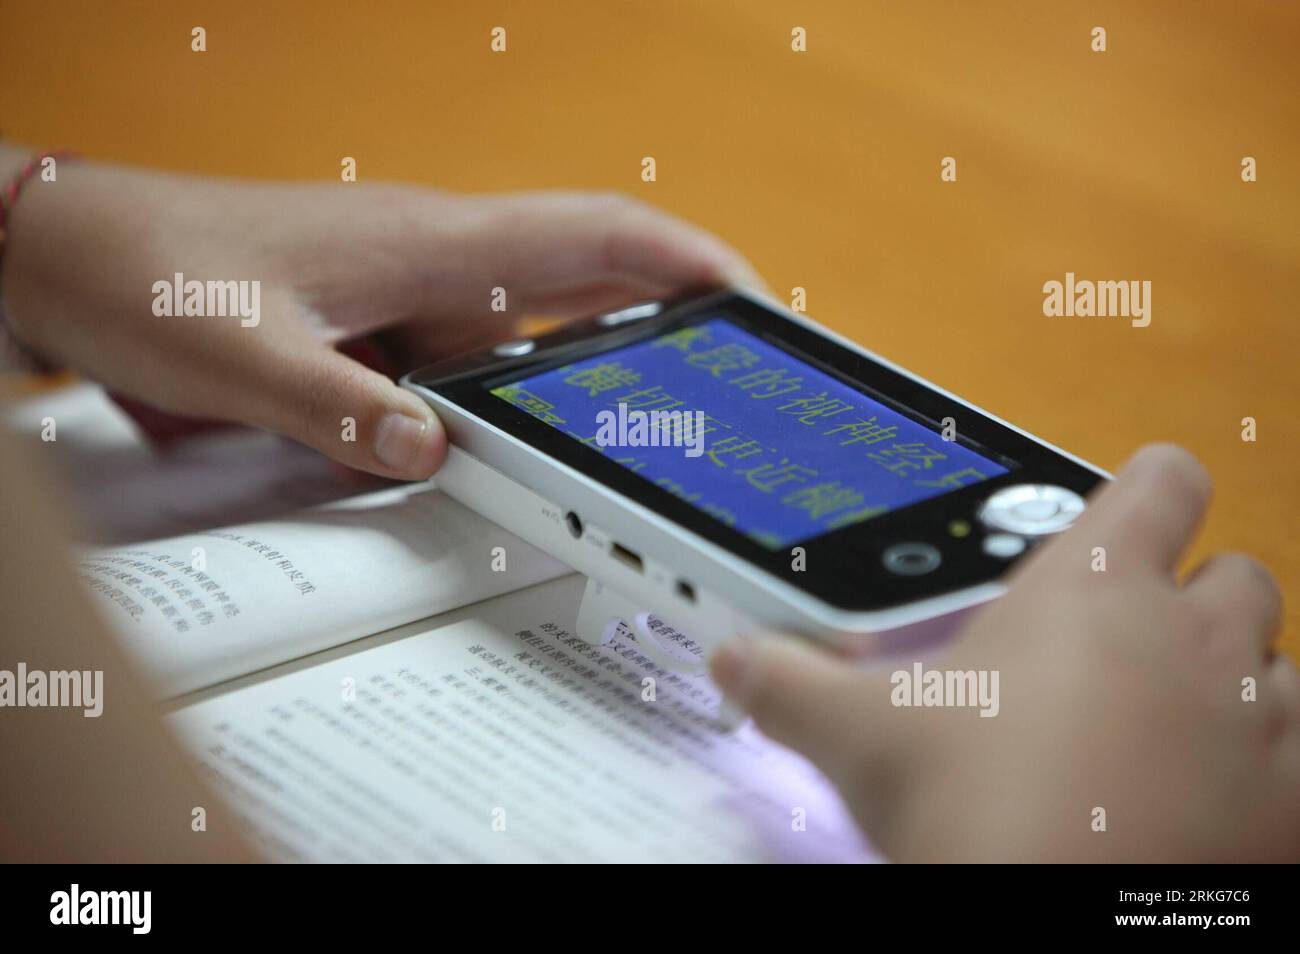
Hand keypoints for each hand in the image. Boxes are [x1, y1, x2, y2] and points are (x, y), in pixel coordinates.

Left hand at [1, 151, 759, 478]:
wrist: (65, 250)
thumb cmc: (144, 269)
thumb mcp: (239, 358)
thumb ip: (338, 411)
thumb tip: (431, 451)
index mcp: (430, 247)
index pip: (596, 237)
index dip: (688, 263)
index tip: (755, 302)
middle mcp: (435, 267)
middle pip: (583, 296)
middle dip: (656, 345)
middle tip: (707, 409)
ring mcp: (409, 300)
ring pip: (522, 349)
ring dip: (569, 394)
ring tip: (611, 456)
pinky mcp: (378, 334)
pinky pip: (465, 374)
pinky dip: (498, 413)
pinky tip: (496, 459)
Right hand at [710, 444, 1298, 860]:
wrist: (1049, 918)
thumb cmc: (973, 807)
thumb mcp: (858, 734)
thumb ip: (789, 683)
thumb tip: (734, 662)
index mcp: (1094, 591)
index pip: (1162, 481)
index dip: (1150, 484)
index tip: (1131, 505)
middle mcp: (1192, 641)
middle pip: (1237, 572)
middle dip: (1196, 597)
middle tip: (1133, 643)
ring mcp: (1255, 724)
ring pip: (1283, 667)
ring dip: (1245, 683)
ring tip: (1181, 723)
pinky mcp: (1285, 809)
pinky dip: (1272, 770)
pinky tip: (1218, 798)